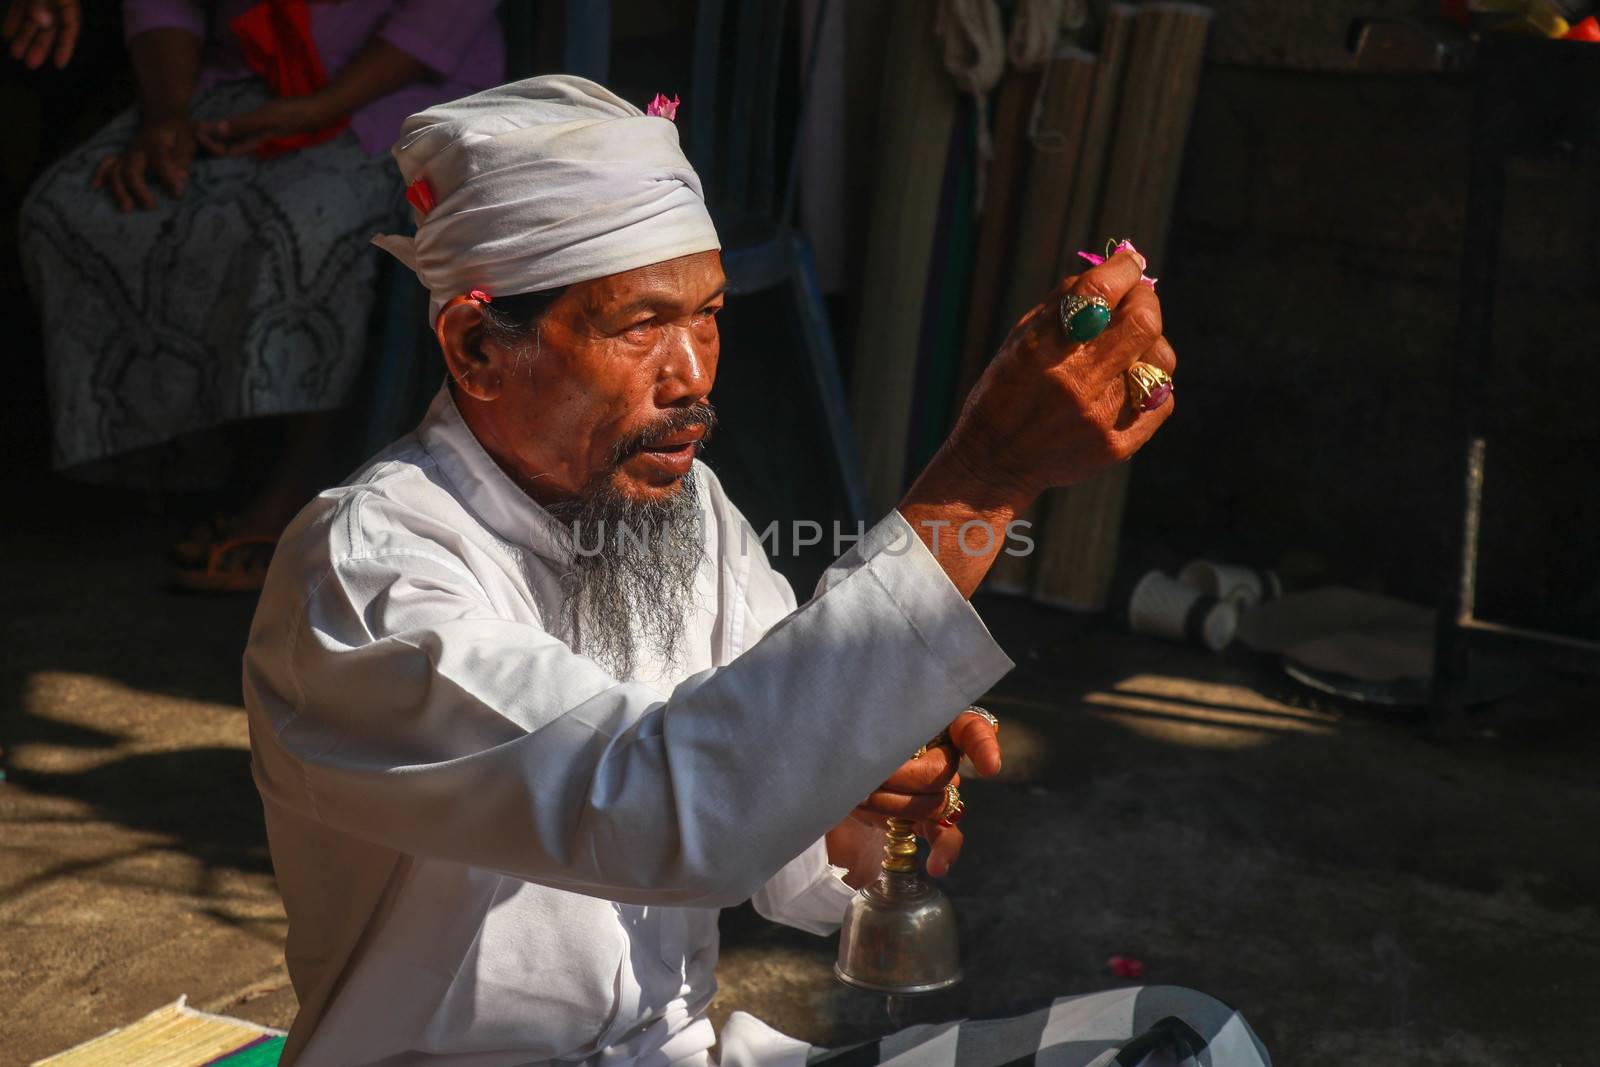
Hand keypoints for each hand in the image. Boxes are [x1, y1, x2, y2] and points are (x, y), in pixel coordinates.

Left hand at [4, 0, 78, 69]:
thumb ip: (42, 3)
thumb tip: (43, 22)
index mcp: (67, 0)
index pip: (70, 26)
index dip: (65, 46)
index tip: (58, 64)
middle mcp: (54, 1)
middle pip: (50, 27)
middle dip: (39, 45)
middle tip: (31, 64)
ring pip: (32, 20)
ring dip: (23, 37)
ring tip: (16, 54)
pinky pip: (19, 9)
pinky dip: (13, 22)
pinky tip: (7, 35)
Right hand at [92, 115, 195, 211]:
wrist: (164, 118)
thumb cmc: (179, 132)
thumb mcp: (188, 139)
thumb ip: (184, 157)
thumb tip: (182, 177)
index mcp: (156, 143)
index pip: (160, 161)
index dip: (168, 178)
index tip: (179, 194)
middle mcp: (137, 148)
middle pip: (131, 170)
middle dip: (139, 190)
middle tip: (151, 207)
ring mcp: (128, 153)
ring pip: (116, 171)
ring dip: (119, 190)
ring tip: (127, 209)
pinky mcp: (123, 157)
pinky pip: (107, 164)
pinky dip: (100, 174)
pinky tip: (97, 186)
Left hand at [196, 96, 329, 156]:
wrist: (314, 109)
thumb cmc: (292, 114)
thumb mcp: (266, 118)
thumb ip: (243, 124)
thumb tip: (217, 130)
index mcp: (254, 143)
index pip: (226, 150)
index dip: (209, 143)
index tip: (196, 129)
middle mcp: (253, 141)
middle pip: (226, 146)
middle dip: (208, 139)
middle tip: (192, 125)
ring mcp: (257, 133)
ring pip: (231, 138)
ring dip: (215, 132)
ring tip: (200, 122)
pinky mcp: (260, 124)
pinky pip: (238, 129)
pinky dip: (226, 125)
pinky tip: (220, 118)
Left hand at [826, 709, 1002, 881]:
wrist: (818, 788)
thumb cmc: (836, 753)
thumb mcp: (853, 738)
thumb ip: (876, 736)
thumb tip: (884, 749)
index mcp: (920, 722)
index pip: (968, 727)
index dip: (981, 744)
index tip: (988, 768)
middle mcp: (934, 751)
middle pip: (942, 769)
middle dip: (902, 777)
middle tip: (868, 776)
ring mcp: (930, 788)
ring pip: (935, 803)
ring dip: (894, 805)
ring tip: (862, 798)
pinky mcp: (922, 821)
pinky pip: (946, 837)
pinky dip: (942, 852)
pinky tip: (936, 866)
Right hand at [949, 249, 1176, 498]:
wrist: (997, 461)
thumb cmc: (1007, 391)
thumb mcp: (1020, 340)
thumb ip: (1064, 303)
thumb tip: (1114, 267)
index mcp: (1043, 350)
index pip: (1098, 292)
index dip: (1123, 268)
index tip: (1129, 263)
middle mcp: (1075, 382)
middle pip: (1142, 323)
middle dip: (1146, 301)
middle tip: (1137, 300)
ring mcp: (1100, 416)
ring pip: (1160, 360)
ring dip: (1151, 344)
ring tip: (1131, 348)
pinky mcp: (1118, 444)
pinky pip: (1163, 399)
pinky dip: (1153, 383)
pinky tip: (1130, 382)